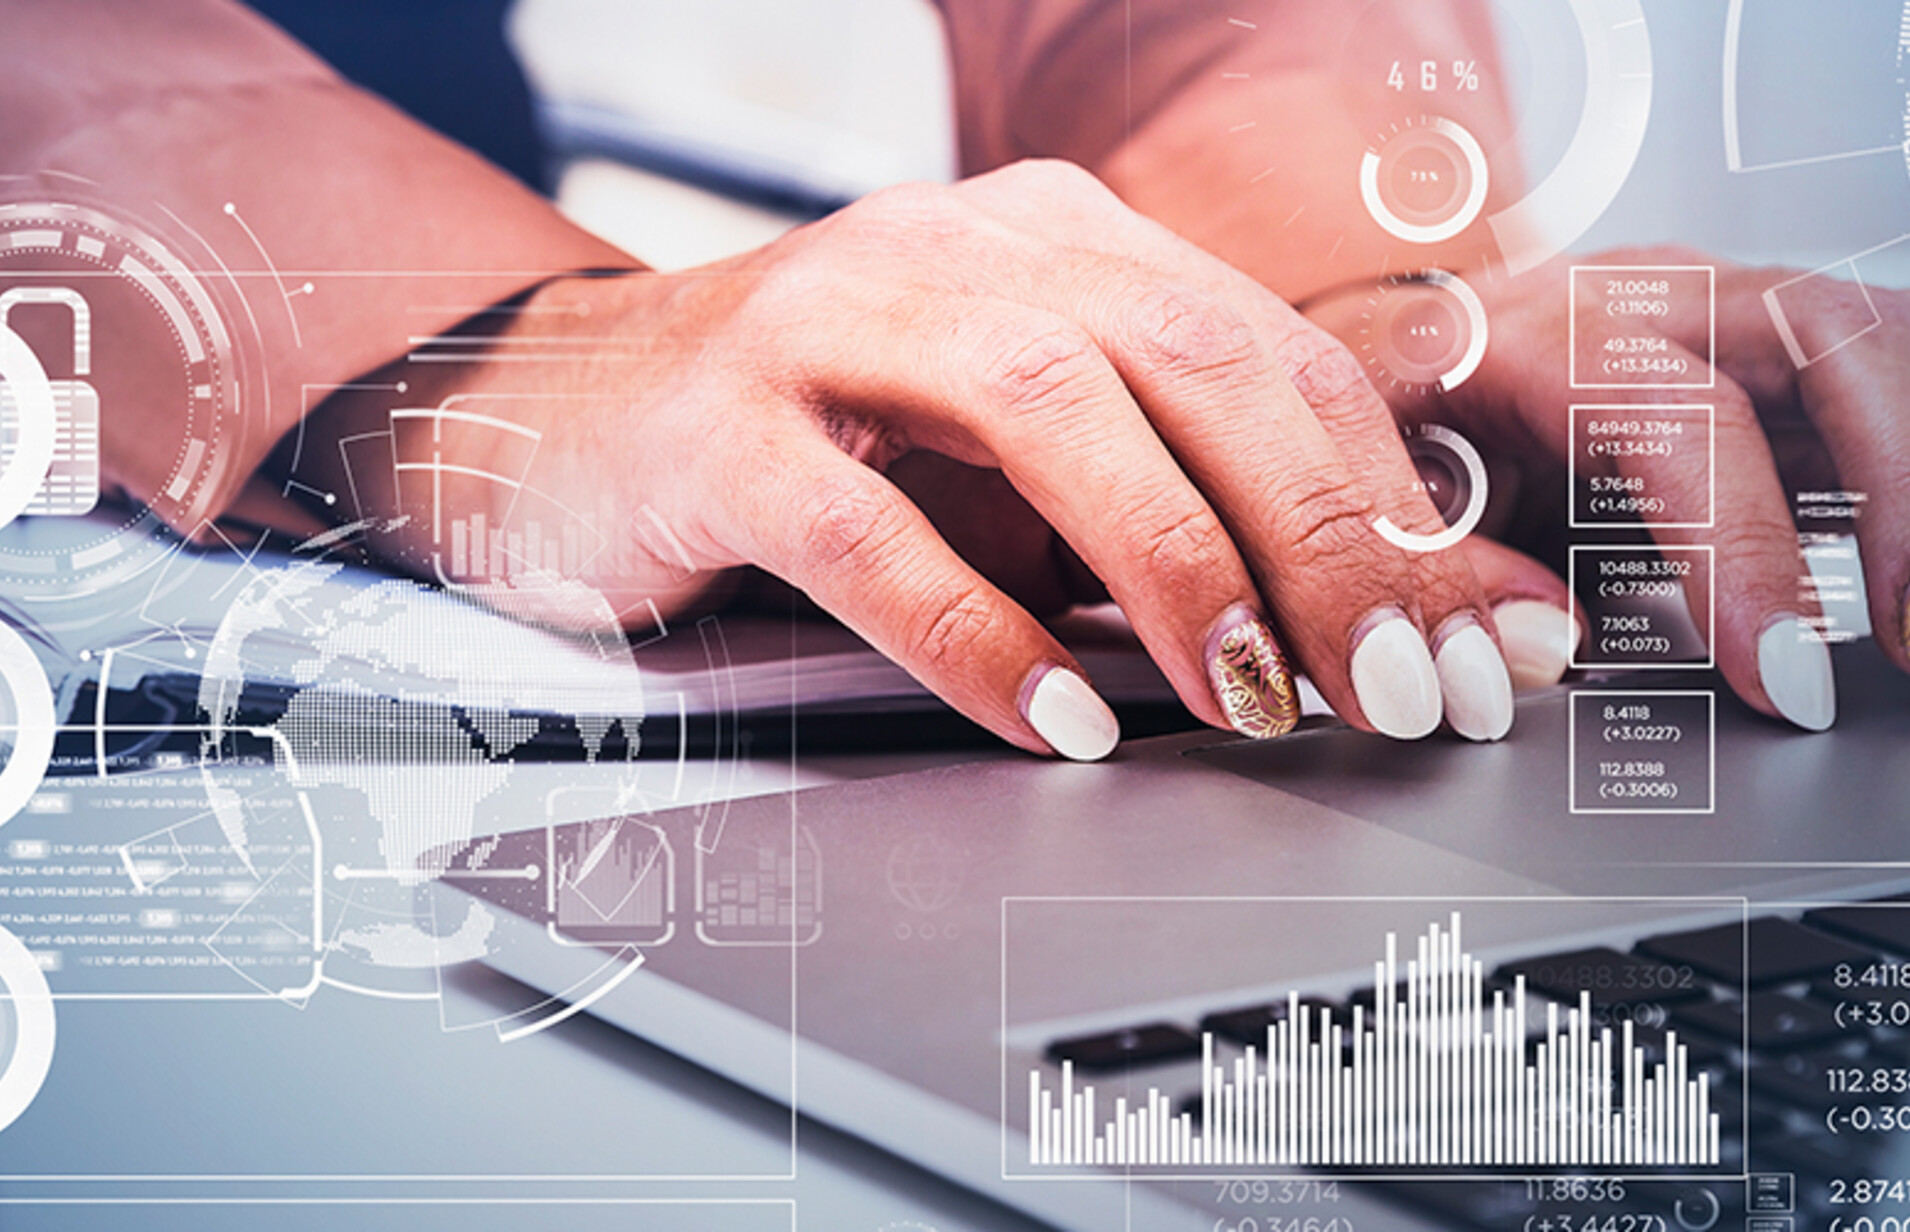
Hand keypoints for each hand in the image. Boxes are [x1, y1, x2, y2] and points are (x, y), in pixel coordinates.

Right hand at [318, 161, 1521, 756]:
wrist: (561, 414)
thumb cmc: (820, 448)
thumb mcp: (1021, 466)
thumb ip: (1183, 519)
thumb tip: (1386, 625)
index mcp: (1060, 246)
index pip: (1275, 357)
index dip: (1393, 502)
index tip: (1476, 641)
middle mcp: (961, 253)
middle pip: (1194, 366)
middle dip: (1324, 537)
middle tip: (1402, 685)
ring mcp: (833, 323)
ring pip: (1046, 416)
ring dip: (1173, 568)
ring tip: (1253, 700)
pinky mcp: (720, 426)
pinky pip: (865, 530)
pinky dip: (974, 633)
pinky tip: (1052, 718)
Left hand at [1319, 246, 1909, 730]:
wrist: (1392, 345)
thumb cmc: (1382, 415)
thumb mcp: (1373, 485)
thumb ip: (1442, 566)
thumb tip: (1539, 647)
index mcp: (1531, 331)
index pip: (1676, 415)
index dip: (1741, 543)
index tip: (1778, 669)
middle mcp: (1642, 296)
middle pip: (1821, 337)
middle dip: (1894, 482)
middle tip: (1905, 637)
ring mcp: (1714, 313)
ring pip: (1867, 347)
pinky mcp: (1761, 354)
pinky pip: (1867, 387)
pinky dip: (1898, 470)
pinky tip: (1896, 573)